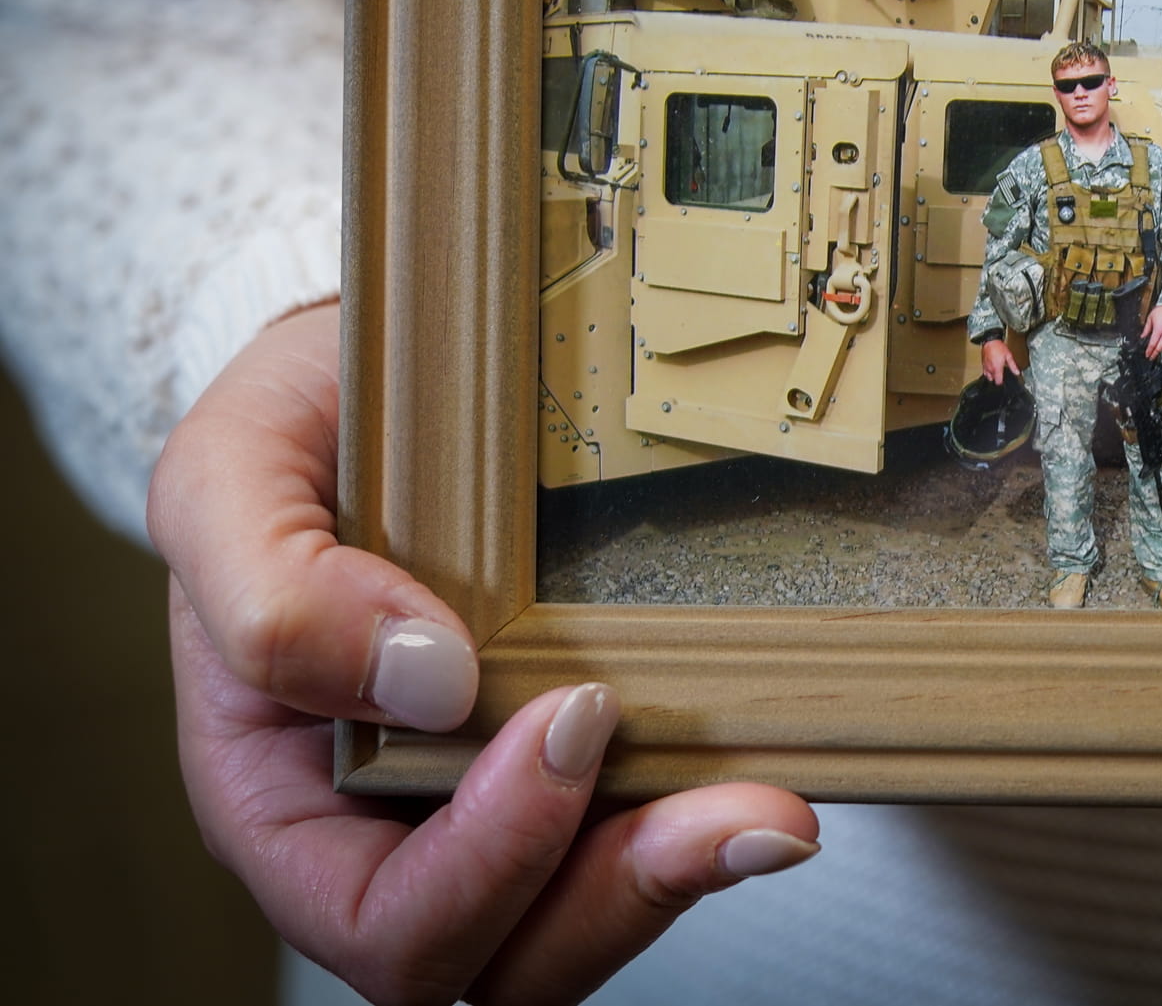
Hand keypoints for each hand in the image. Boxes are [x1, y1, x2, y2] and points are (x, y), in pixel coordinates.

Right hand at [148, 303, 818, 1003]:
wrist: (386, 372)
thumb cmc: (295, 429)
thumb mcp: (232, 471)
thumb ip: (273, 586)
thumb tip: (424, 680)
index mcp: (280, 798)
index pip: (377, 920)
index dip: (484, 864)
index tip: (567, 717)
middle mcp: (387, 827)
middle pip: (502, 959)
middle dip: (621, 899)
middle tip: (733, 811)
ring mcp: (495, 797)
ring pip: (584, 920)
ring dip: (684, 874)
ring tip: (771, 808)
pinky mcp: (583, 754)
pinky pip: (639, 834)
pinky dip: (705, 816)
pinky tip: (765, 768)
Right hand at [981, 337, 1019, 383]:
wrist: (990, 340)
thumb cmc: (998, 347)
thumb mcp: (1008, 356)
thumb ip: (1013, 366)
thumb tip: (1017, 372)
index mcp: (997, 368)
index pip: (998, 382)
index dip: (1001, 383)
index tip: (1004, 380)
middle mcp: (990, 369)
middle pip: (993, 380)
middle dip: (997, 378)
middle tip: (1002, 374)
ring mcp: (985, 367)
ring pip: (988, 376)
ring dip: (992, 376)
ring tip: (997, 371)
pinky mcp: (983, 363)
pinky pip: (985, 371)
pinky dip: (988, 372)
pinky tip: (992, 368)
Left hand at [1141, 305, 1161, 359]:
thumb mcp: (1150, 318)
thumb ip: (1146, 329)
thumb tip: (1143, 336)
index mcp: (1158, 330)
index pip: (1152, 344)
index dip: (1149, 351)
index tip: (1147, 355)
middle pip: (1159, 348)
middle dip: (1154, 354)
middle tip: (1151, 357)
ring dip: (1160, 350)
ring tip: (1156, 353)